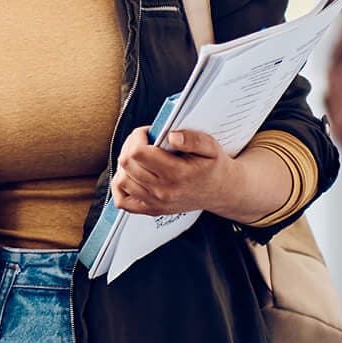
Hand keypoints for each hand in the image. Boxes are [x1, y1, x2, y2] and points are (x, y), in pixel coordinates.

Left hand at [110, 127, 237, 218]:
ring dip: (125, 164)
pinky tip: (132, 175)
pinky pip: (122, 201)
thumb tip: (171, 136)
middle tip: (144, 141)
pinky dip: (120, 186)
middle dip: (130, 145)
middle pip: (126, 164)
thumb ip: (193, 139)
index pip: (138, 152)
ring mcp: (155, 203)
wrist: (220, 192)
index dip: (137, 137)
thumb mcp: (211, 147)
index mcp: (176, 173)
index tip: (148, 133)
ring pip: (121, 180)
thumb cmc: (213, 167)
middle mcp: (163, 191)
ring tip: (140, 156)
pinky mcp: (150, 210)